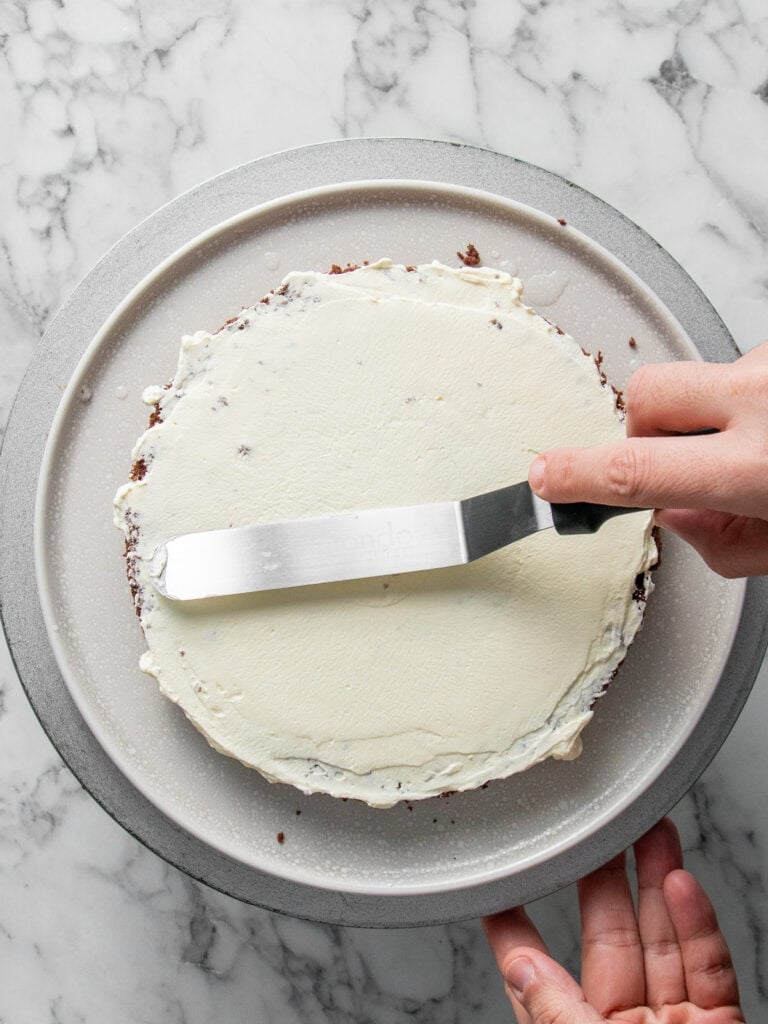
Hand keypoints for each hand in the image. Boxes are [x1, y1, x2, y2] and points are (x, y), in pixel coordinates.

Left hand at [483, 819, 743, 1022]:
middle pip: (610, 941)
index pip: (536, 974)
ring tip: (647, 835)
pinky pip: (708, 970)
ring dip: (657, 886)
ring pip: (663, 943)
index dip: (518, 926)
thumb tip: (518, 964)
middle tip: (597, 831)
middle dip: (605, 882)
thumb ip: (555, 1017)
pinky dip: (697, 926)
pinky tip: (680, 885)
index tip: (501, 881)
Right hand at [528, 342, 767, 576]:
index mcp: (760, 465)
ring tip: (758, 444)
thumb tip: (676, 514)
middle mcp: (762, 398)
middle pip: (647, 395)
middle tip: (683, 463)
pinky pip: (740, 370)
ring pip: (699, 379)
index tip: (546, 477)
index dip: (576, 475)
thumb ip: (724, 542)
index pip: (634, 469)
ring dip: (710, 416)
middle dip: (646, 431)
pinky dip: (747, 401)